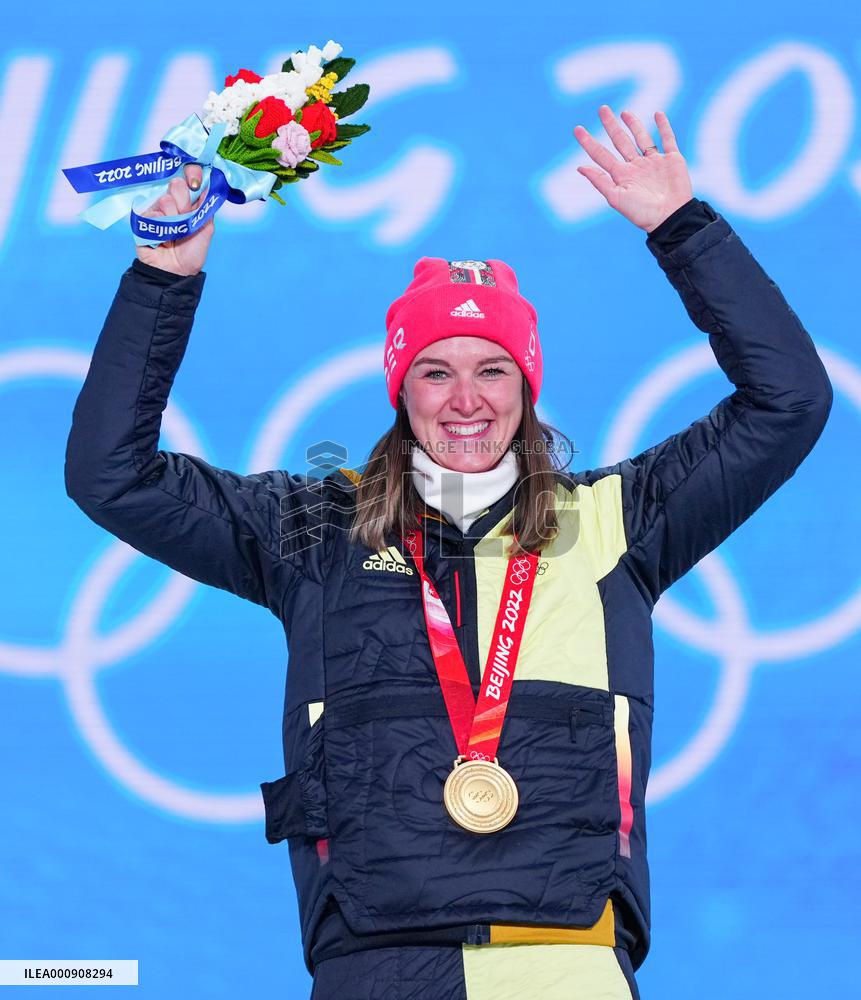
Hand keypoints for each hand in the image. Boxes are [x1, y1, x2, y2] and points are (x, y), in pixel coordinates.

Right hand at [134, 163, 213, 274]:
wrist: (175, 272)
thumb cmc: (191, 252)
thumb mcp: (206, 228)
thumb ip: (205, 206)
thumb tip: (208, 184)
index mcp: (188, 201)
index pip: (189, 177)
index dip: (192, 173)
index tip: (195, 180)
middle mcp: (171, 201)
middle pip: (177, 184)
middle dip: (184, 202)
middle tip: (185, 218)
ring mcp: (156, 208)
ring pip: (165, 200)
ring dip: (173, 220)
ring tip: (173, 234)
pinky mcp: (142, 218)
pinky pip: (152, 214)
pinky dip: (160, 228)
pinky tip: (162, 238)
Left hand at [573, 106, 693, 232]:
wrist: (670, 216)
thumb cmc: (641, 212)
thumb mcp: (616, 197)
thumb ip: (599, 181)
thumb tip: (580, 167)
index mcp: (621, 175)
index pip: (601, 155)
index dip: (588, 142)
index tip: (577, 129)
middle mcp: (635, 167)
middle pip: (620, 141)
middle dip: (610, 126)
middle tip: (602, 109)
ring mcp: (653, 162)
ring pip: (641, 138)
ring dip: (633, 124)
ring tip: (624, 112)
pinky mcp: (672, 160)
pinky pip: (667, 139)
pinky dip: (664, 126)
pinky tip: (658, 114)